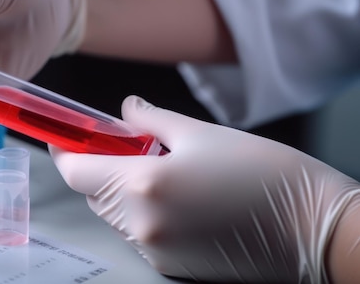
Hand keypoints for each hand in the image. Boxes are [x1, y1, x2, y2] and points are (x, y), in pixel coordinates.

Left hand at [50, 95, 359, 282]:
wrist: (312, 229)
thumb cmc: (264, 175)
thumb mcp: (202, 133)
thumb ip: (152, 120)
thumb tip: (128, 110)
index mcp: (143, 185)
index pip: (76, 171)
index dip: (65, 151)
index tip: (65, 137)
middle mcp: (141, 224)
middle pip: (94, 193)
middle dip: (101, 167)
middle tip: (127, 145)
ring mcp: (154, 250)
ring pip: (115, 214)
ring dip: (123, 191)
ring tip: (162, 170)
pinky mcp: (169, 266)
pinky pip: (139, 234)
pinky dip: (144, 213)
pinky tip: (178, 198)